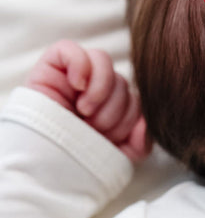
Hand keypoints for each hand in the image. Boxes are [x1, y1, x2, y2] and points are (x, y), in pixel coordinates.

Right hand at [26, 40, 150, 161]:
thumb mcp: (116, 155)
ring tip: (83, 114)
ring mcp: (71, 76)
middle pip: (121, 80)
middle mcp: (92, 90)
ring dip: (99, 91)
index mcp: (109, 107)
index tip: (110, 137)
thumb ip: (139, 142)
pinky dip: (79, 66)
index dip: (129, 116)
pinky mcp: (49, 67)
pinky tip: (76, 87)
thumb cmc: (77, 162)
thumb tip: (147, 122)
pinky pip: (70, 49)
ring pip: (103, 61)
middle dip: (113, 109)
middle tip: (94, 127)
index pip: (135, 96)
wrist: (43, 167)